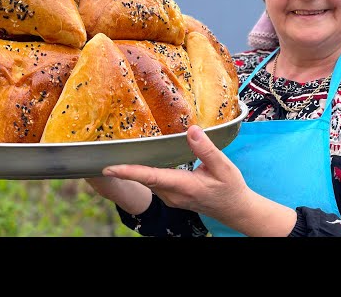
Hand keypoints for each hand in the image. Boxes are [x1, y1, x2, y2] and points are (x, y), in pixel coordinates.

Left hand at [102, 125, 250, 224]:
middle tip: (103, 154)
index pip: (151, 177)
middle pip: (144, 179)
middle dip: (124, 168)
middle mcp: (172, 195)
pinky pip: (152, 182)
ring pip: (147, 182)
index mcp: (184, 187)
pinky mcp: (171, 196)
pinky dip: (142, 172)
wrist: (236, 210)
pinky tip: (137, 160)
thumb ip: (206, 149)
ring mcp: (170, 197)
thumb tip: (191, 129)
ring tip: (115, 154)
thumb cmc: (230, 188)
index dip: (130, 171)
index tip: (109, 168)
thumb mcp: (223, 167)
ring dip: (131, 170)